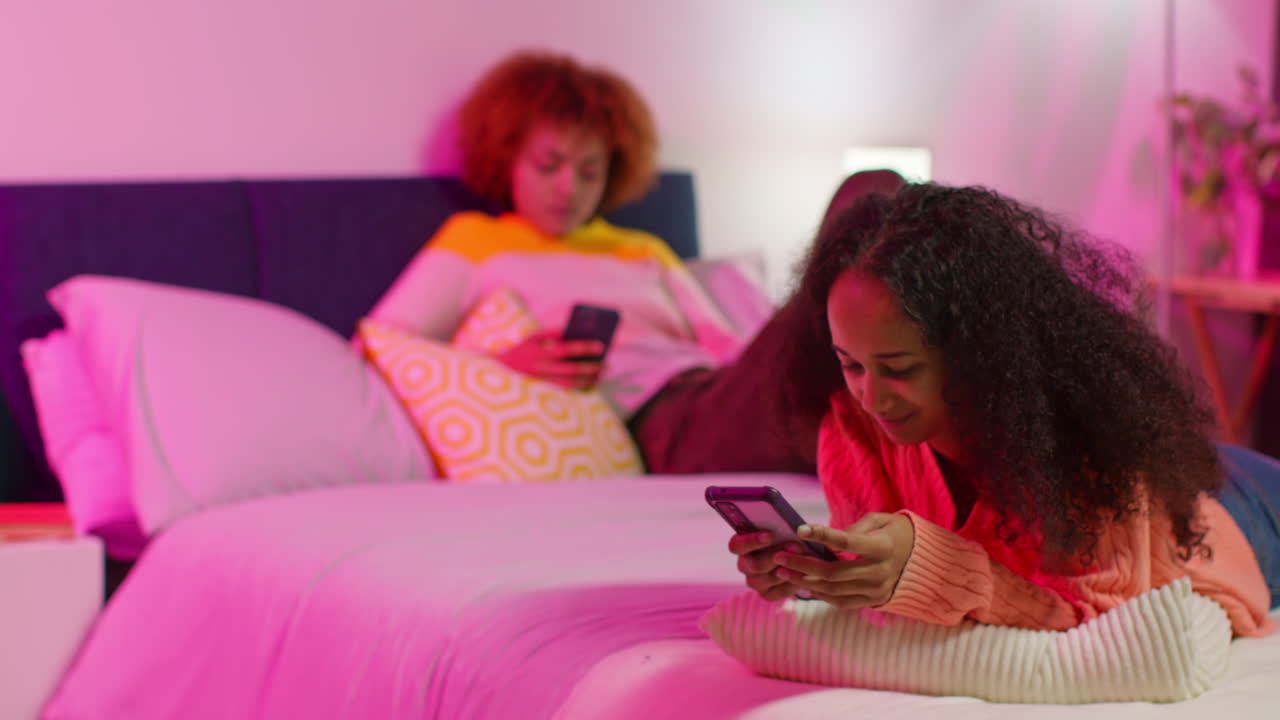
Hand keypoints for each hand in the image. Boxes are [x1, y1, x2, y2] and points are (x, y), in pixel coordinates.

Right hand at [495, 331, 604, 389]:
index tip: (600, 346)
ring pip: (572, 384)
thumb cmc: (522, 351)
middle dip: (592, 367)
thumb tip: (574, 333)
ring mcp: (543, 383)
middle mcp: (542, 369)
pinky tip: (591, 382)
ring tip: (602, 373)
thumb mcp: (533, 338)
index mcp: (539, 353)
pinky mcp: (545, 392)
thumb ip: (553, 334)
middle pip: (573, 369)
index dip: (584, 348)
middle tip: (606, 364)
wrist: (501, 372)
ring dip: (590, 379)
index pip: (566, 349)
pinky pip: (567, 391)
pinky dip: (581, 387)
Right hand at [728, 531, 808, 601]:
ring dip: (786, 569)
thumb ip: (781, 526)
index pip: (736, 545)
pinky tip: (803, 574)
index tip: (770, 535)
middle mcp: (744, 565)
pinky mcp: (767, 594)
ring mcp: (754, 581)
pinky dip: (791, 583)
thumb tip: (795, 529)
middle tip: (794, 546)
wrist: (798, 557)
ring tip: (804, 560)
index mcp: (741, 546)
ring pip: (766, 579)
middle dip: (776, 555)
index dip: (751, 541)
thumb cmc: (785, 537)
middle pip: (753, 565)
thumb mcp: (781, 528)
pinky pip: (777, 592)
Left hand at [773, 512, 914, 608]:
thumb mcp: (882, 520)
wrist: (926, 562)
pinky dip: (820, 595)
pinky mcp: (873, 601)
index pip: (846, 542)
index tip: (799, 529)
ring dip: (804, 582)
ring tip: (783, 572)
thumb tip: (829, 539)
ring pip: (833, 591)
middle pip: (833, 572)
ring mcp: (876, 590)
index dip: (821, 534)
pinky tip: (803, 585)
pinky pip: (841, 602)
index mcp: (883, 547)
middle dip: (802, 565)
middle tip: (780, 557)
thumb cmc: (898, 533)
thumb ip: (856, 527)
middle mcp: (880, 571)